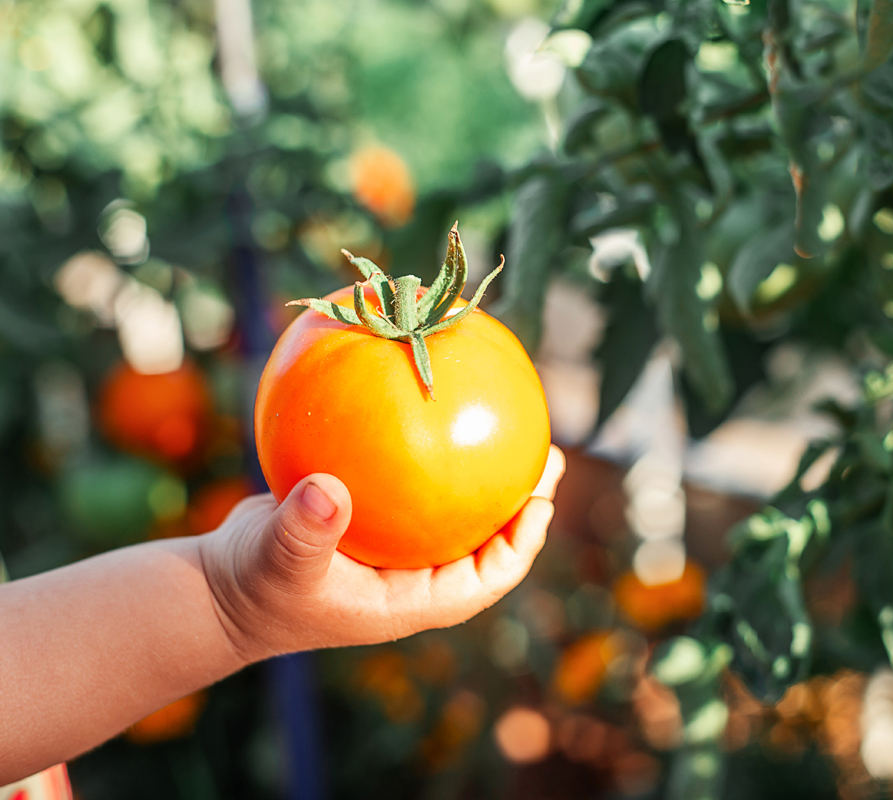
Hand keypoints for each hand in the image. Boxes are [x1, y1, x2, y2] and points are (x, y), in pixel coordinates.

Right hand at [198, 446, 564, 663]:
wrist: (221, 585)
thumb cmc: (253, 587)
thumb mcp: (276, 562)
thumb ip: (302, 532)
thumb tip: (329, 490)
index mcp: (410, 599)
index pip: (485, 580)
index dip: (521, 546)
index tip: (542, 504)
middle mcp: (414, 575)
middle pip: (485, 540)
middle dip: (521, 504)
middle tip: (548, 456)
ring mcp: (396, 548)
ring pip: (454, 509)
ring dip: (483, 475)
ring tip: (510, 425)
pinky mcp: (374, 520)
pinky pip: (411, 484)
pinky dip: (424, 451)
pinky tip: (429, 403)